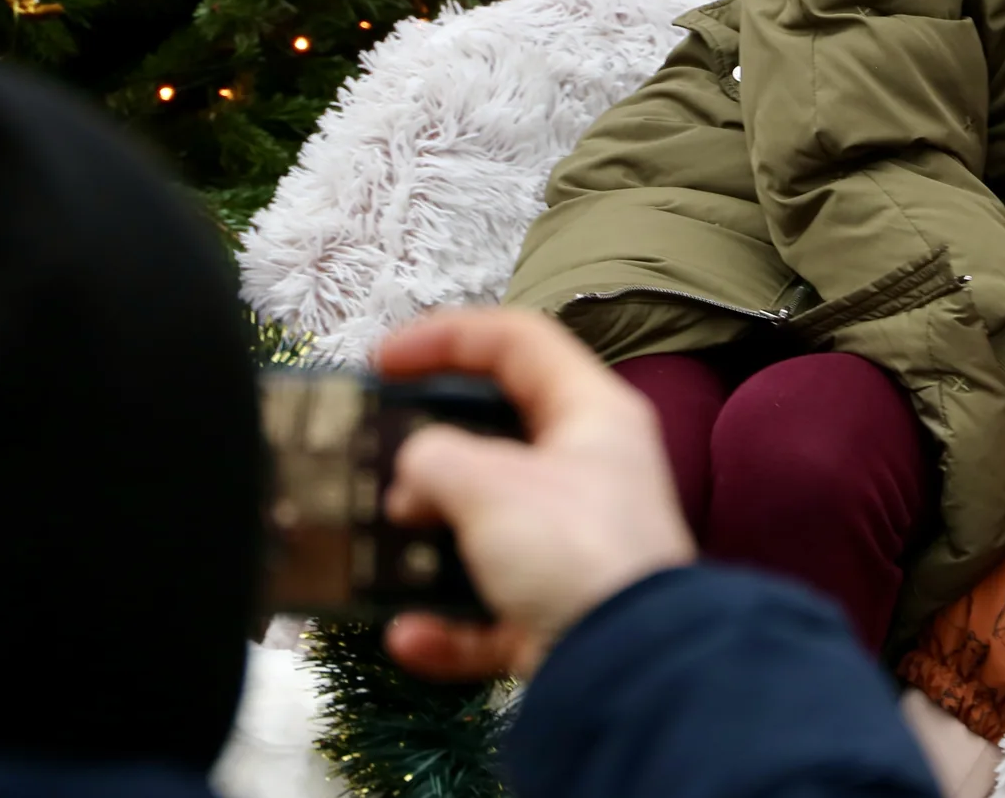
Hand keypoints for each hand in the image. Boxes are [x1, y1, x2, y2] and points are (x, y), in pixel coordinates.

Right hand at [375, 308, 695, 680]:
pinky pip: (488, 611)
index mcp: (592, 413)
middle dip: (431, 450)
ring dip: (429, 541)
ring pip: (487, 528)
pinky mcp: (559, 614)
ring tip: (380, 545)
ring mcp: (575, 547)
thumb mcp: (491, 484)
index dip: (446, 336)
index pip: (518, 342)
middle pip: (498, 438)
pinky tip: (408, 635)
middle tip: (374, 460)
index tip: (381, 360)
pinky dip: (446, 626)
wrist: (629, 667)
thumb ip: (436, 459)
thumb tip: (415, 476)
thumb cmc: (571, 547)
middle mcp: (589, 472)